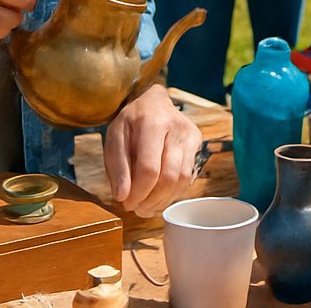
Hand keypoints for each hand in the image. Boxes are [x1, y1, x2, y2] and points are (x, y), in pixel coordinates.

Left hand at [104, 84, 202, 216]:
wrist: (153, 102)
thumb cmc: (131, 122)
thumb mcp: (114, 139)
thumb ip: (117, 168)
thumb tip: (123, 197)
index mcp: (151, 123)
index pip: (149, 168)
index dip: (138, 192)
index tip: (127, 203)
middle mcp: (176, 127)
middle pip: (169, 177)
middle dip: (152, 199)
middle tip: (137, 208)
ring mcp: (189, 134)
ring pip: (182, 179)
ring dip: (163, 199)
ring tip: (147, 205)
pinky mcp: (197, 141)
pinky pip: (188, 175)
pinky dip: (173, 191)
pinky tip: (159, 193)